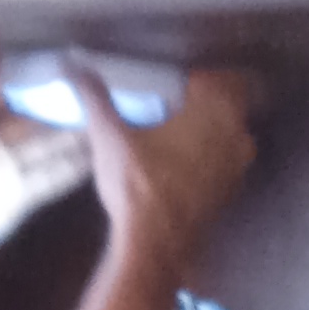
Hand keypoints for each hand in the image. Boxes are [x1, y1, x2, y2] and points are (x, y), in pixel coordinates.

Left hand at [0, 53, 90, 309]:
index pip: (8, 91)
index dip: (34, 78)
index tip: (66, 63)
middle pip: (34, 118)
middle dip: (64, 105)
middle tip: (101, 90)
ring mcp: (7, 172)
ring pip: (49, 147)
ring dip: (76, 135)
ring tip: (110, 118)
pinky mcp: (19, 201)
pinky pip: (51, 179)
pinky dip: (74, 167)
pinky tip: (100, 153)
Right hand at [78, 63, 259, 278]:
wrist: (155, 247)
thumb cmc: (137, 185)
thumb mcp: (109, 136)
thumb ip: (94, 96)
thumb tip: (69, 63)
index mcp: (215, 111)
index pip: (210, 78)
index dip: (189, 79)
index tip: (169, 84)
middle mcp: (237, 134)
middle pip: (223, 103)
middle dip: (199, 102)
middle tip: (169, 105)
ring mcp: (239, 166)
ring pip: (227, 133)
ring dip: (206, 130)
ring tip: (174, 135)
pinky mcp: (231, 191)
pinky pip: (224, 161)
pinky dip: (208, 158)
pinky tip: (180, 166)